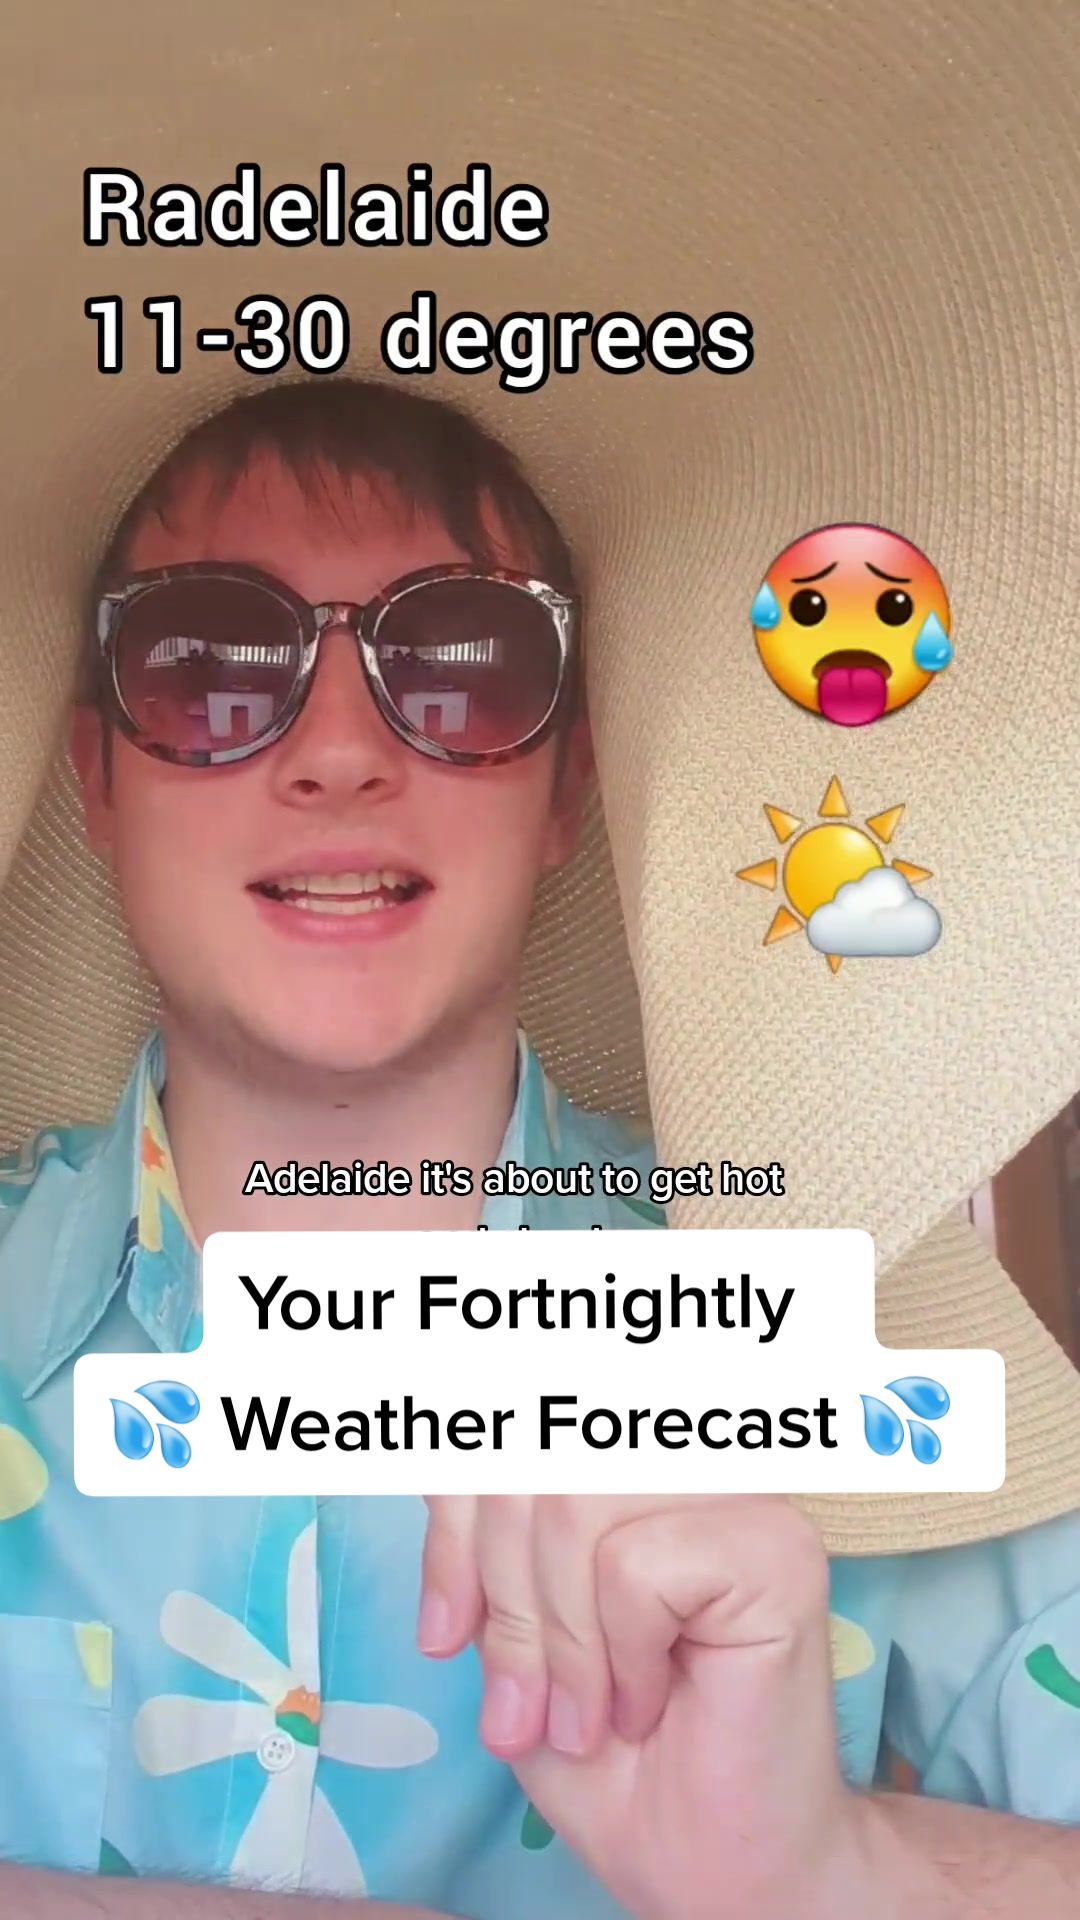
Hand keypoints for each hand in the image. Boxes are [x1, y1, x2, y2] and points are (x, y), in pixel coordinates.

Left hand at [418, 1495, 871, 1919]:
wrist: (710, 1867)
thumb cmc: (615, 1757)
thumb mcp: (513, 1632)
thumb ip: (485, 1538)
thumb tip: (439, 1471)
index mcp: (626, 1464)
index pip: (506, 1433)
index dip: (453, 1521)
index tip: (444, 1634)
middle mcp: (684, 1460)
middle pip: (531, 1467)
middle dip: (507, 1603)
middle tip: (525, 1712)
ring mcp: (738, 1497)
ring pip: (573, 1506)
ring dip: (560, 1640)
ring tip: (587, 1718)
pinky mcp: (776, 1548)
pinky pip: (634, 1567)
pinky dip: (622, 1655)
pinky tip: (650, 1702)